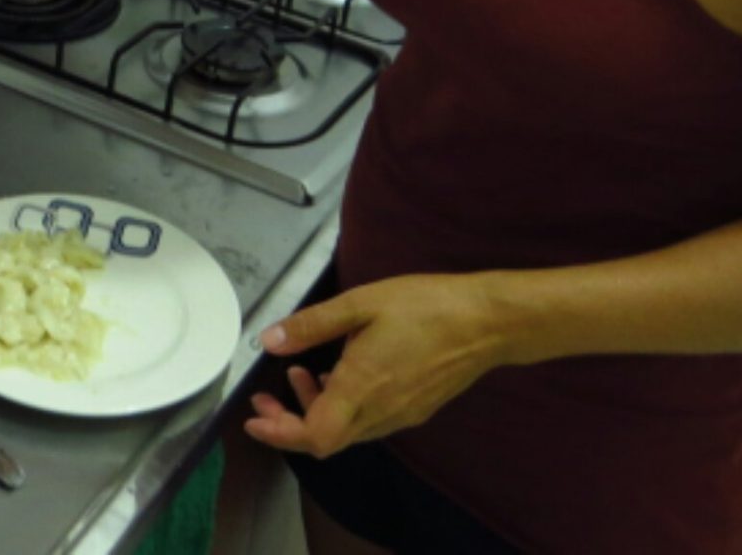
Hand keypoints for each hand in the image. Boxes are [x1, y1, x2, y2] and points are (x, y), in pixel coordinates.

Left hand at [242, 273, 512, 458]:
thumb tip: (269, 341)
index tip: (254, 418)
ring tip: (298, 373)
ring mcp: (401, 415)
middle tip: (264, 396)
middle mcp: (381, 411)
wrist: (487, 322)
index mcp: (363, 387)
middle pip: (326, 439)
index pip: (315, 436)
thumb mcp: (360, 303)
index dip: (279, 434)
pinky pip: (368, 422)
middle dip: (287, 422)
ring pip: (347, 431)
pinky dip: (341, 407)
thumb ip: (312, 325)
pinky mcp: (416, 409)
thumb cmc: (424, 307)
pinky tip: (336, 375)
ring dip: (315, 411)